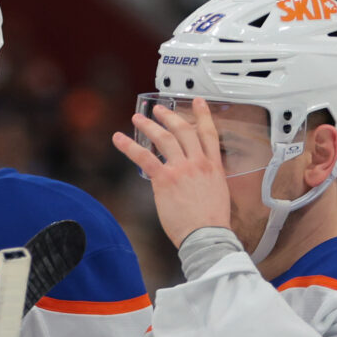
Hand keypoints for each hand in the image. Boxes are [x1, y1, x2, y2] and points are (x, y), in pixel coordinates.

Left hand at [111, 98, 232, 248]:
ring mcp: (182, 169)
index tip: (199, 102)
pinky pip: (144, 157)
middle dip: (170, 116)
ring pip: (164, 138)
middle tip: (158, 109)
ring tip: (138, 118)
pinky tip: (119, 139)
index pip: (209, 134)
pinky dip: (129, 146)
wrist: (207, 234)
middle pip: (184, 131)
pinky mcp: (165, 179)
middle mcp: (199, 163)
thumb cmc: (211, 222)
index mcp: (214, 167)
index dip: (204, 115)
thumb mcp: (217, 193)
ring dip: (149, 126)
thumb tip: (195, 180)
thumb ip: (207, 180)